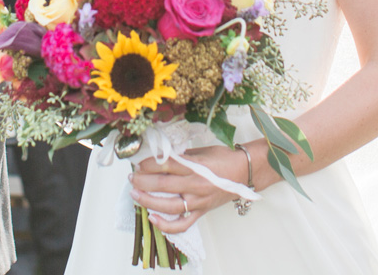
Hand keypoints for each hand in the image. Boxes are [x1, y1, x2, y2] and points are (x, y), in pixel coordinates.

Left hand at [129, 144, 255, 233]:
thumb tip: (161, 157)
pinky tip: (152, 219)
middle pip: (163, 184)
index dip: (149, 164)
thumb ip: (182, 156)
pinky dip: (166, 225)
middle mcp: (196, 185)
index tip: (138, 163)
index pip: (166, 165)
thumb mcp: (202, 151)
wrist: (245, 172)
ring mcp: (198, 201)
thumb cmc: (224, 158)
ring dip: (148, 201)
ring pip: (168, 206)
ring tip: (135, 194)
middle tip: (132, 177)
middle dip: (143, 181)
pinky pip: (182, 223)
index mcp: (195, 167)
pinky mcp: (201, 212)